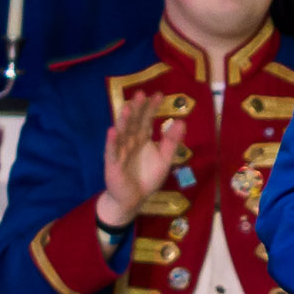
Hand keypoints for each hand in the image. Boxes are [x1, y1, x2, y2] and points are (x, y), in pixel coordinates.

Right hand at [95, 90, 185, 230]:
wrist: (133, 199)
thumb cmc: (147, 177)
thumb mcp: (164, 159)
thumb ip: (172, 142)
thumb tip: (182, 121)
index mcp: (142, 138)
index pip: (147, 119)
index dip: (151, 108)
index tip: (159, 94)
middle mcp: (130, 141)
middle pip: (134, 122)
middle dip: (137, 109)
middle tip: (141, 93)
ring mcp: (120, 151)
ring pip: (122, 133)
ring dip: (123, 120)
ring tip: (128, 107)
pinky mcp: (112, 164)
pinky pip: (112, 152)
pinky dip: (112, 142)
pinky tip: (112, 131)